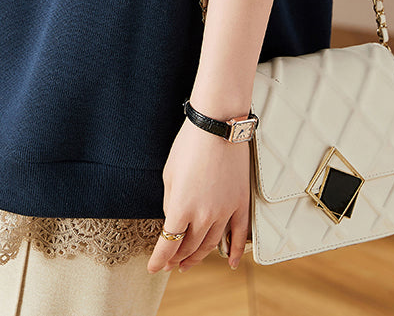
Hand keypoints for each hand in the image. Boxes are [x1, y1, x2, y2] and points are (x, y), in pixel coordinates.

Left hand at [147, 116, 250, 274]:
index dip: (159, 259)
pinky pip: (239, 236)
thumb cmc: (189, 146)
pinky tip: (229, 263)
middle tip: (170, 264)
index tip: (153, 267)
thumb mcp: (169, 174)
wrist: (218, 126)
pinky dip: (233, 252)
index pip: (168, 244)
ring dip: (198, 256)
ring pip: (210, 244)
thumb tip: (174, 220)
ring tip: (189, 263)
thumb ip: (171, 202)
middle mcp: (204, 216)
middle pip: (189, 247)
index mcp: (181, 208)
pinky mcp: (240, 204)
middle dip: (177, 258)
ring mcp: (225, 212)